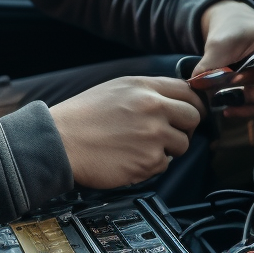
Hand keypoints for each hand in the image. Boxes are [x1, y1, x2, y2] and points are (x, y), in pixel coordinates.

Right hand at [50, 77, 206, 189]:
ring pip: (182, 144)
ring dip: (168, 148)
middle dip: (185, 127)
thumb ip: (147, 91)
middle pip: (193, 117)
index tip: (189, 112)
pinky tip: (130, 158)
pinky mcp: (149, 162)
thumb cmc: (82, 117)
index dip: (193, 103)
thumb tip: (175, 100)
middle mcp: (153, 108)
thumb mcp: (116, 89)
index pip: (188, 91)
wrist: (60, 142)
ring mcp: (153, 135)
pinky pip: (164, 164)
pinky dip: (151, 165)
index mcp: (144, 87)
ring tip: (140, 146)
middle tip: (169, 133)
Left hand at [197, 1, 253, 116]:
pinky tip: (230, 107)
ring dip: (252, 106)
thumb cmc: (230, 28)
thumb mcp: (220, 41)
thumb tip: (199, 86)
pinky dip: (251, 109)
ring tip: (226, 104)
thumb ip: (212, 63)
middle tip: (229, 94)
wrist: (229, 27)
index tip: (235, 77)